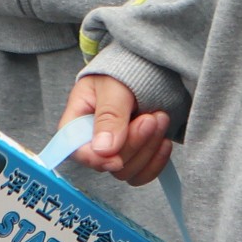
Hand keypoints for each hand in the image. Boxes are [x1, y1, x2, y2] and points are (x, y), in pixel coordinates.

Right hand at [59, 74, 173, 184]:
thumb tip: (104, 150)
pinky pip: (143, 174)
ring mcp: (116, 151)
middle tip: (151, 118)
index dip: (94, 160)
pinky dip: (156, 162)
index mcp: (78, 119)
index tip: (117, 159)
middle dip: (133, 143)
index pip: (75, 150)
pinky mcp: (136, 156)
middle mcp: (94, 140)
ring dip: (148, 149)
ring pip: (127, 171)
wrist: (149, 68)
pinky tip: (165, 141)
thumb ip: (109, 114)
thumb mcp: (114, 86)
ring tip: (161, 118)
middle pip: (107, 163)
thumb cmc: (124, 69)